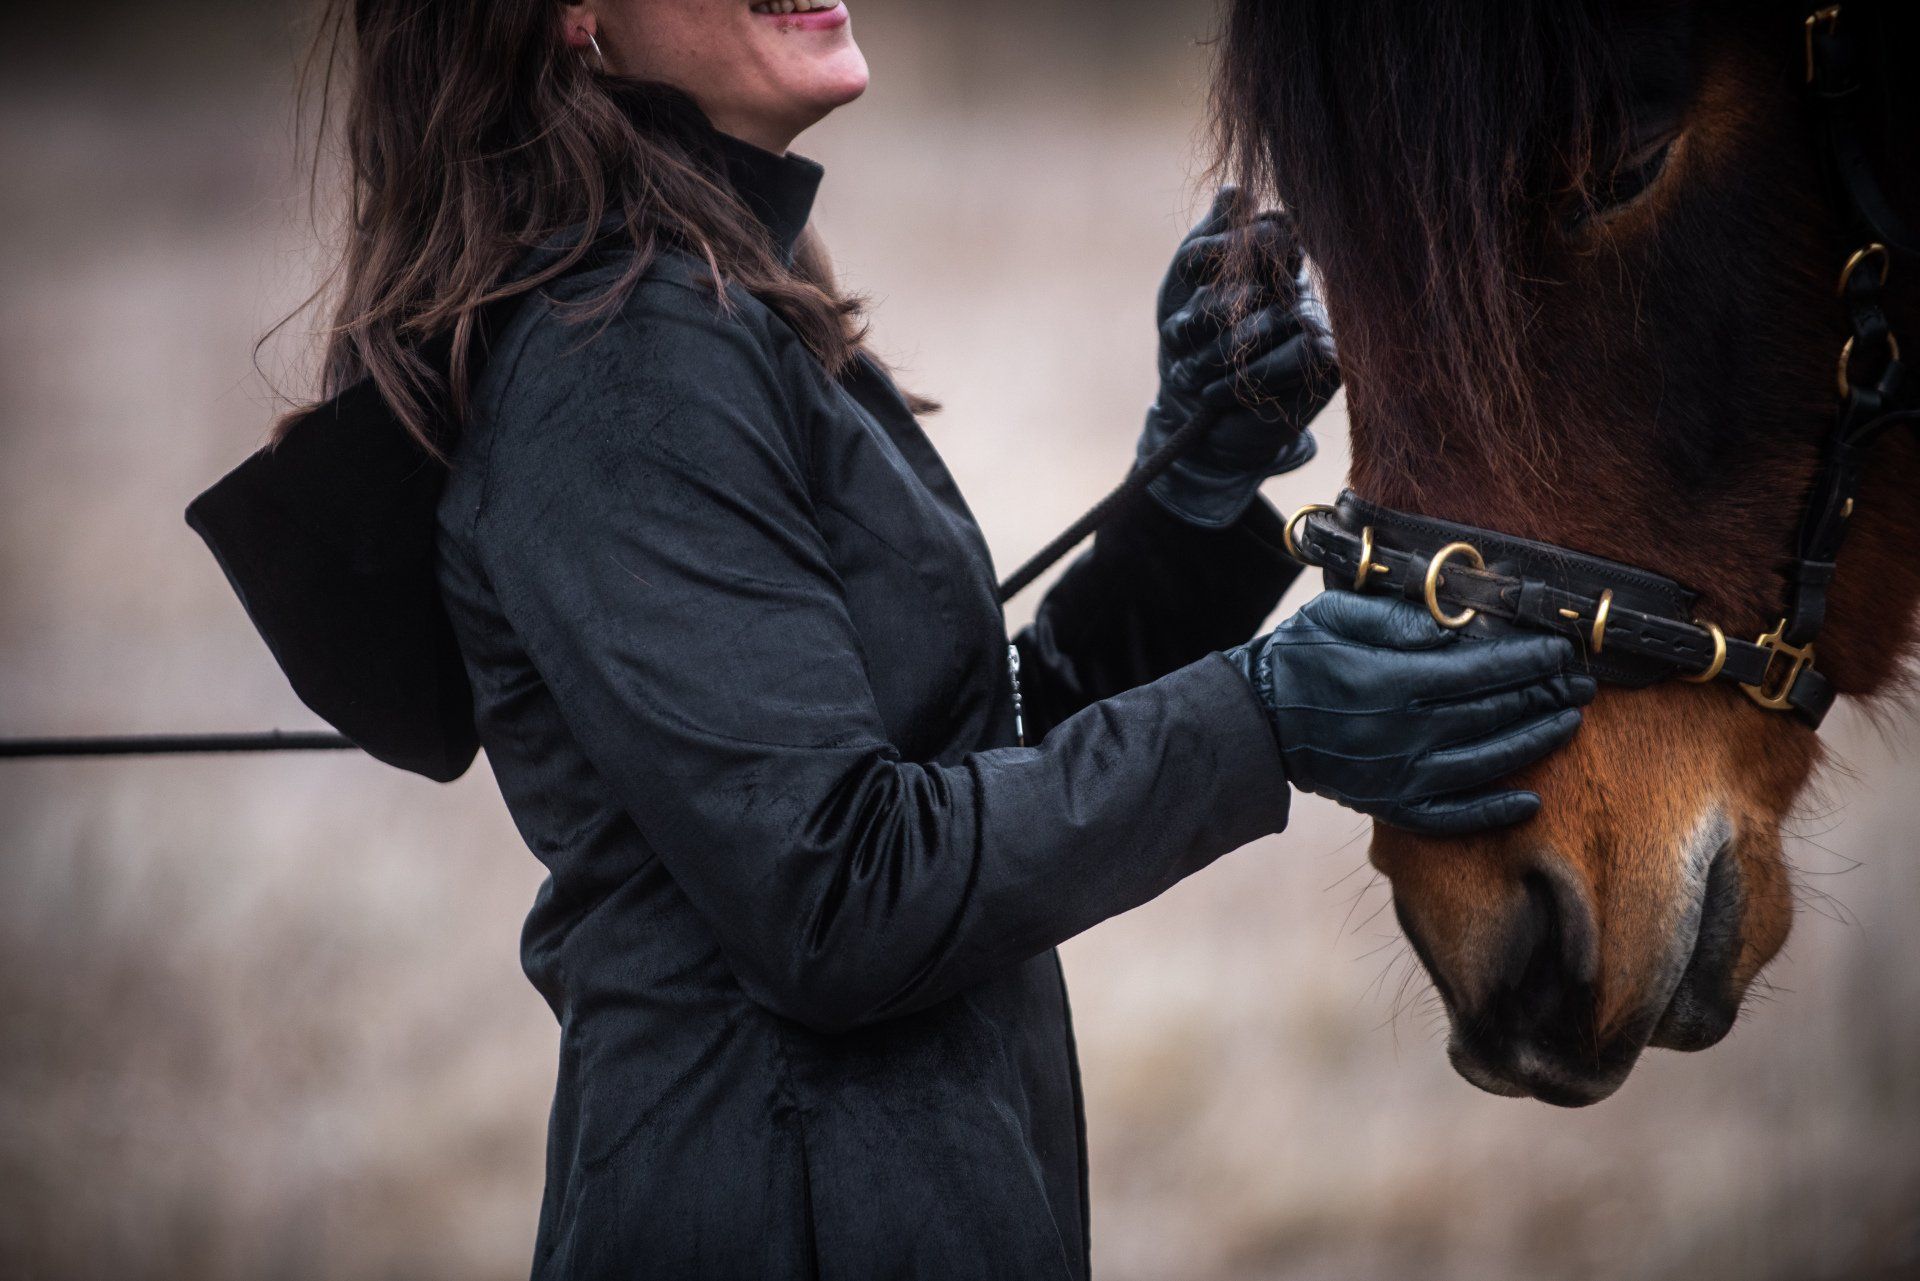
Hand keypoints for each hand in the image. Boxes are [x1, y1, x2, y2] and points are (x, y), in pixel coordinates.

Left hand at [1138, 186, 1339, 529]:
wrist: (1191, 417)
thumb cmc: (1187, 348)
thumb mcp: (1182, 290)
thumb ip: (1208, 238)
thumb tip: (1237, 191)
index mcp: (1267, 257)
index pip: (1265, 225)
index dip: (1220, 248)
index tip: (1189, 275)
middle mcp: (1296, 282)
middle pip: (1268, 260)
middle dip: (1210, 306)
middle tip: (1178, 339)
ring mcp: (1315, 319)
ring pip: (1275, 312)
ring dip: (1218, 351)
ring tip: (1191, 375)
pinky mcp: (1329, 361)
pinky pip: (1299, 350)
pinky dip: (1249, 375)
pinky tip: (1218, 393)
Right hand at [1226, 593, 1594, 835]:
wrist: (1255, 719)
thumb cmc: (1299, 656)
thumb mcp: (1340, 614)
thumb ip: (1401, 617)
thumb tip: (1458, 623)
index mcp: (1394, 679)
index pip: (1483, 668)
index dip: (1530, 659)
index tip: (1561, 649)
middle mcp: (1404, 730)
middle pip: (1493, 713)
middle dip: (1544, 695)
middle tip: (1583, 684)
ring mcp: (1400, 774)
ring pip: (1485, 762)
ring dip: (1534, 743)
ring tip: (1569, 724)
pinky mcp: (1391, 804)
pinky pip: (1451, 816)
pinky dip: (1492, 813)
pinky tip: (1530, 803)